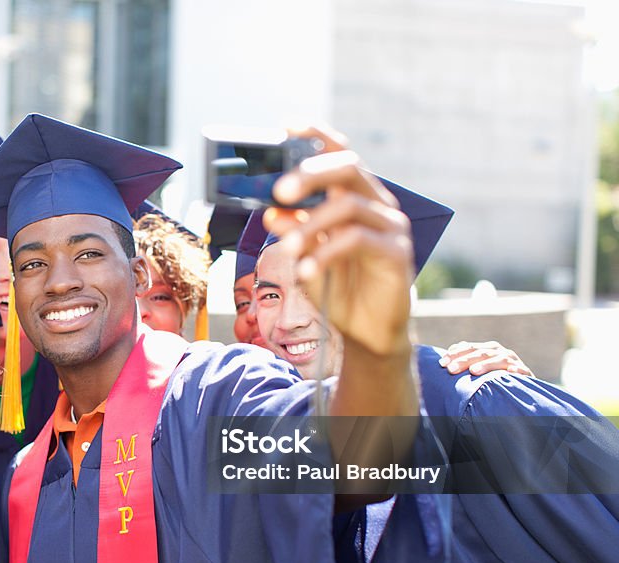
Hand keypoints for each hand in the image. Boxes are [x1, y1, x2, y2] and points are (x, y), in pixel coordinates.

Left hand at [264, 125, 412, 358]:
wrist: (366, 331)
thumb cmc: (337, 287)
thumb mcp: (306, 255)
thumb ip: (292, 230)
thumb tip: (270, 210)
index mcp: (353, 195)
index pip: (339, 152)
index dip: (315, 134)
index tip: (285, 126)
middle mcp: (376, 203)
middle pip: (347, 167)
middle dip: (311, 173)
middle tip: (279, 191)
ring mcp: (390, 226)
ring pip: (349, 206)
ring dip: (310, 225)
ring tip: (285, 249)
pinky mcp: (397, 253)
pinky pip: (358, 241)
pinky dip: (325, 253)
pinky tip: (305, 271)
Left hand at [439, 340, 534, 376]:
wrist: (521, 385)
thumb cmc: (493, 376)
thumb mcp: (479, 366)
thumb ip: (464, 359)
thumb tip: (444, 356)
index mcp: (487, 348)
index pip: (468, 348)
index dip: (454, 354)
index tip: (441, 363)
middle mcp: (499, 351)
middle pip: (480, 353)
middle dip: (464, 360)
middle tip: (451, 369)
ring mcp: (512, 360)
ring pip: (497, 360)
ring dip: (485, 365)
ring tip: (473, 371)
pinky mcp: (524, 371)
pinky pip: (519, 370)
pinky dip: (515, 370)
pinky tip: (509, 373)